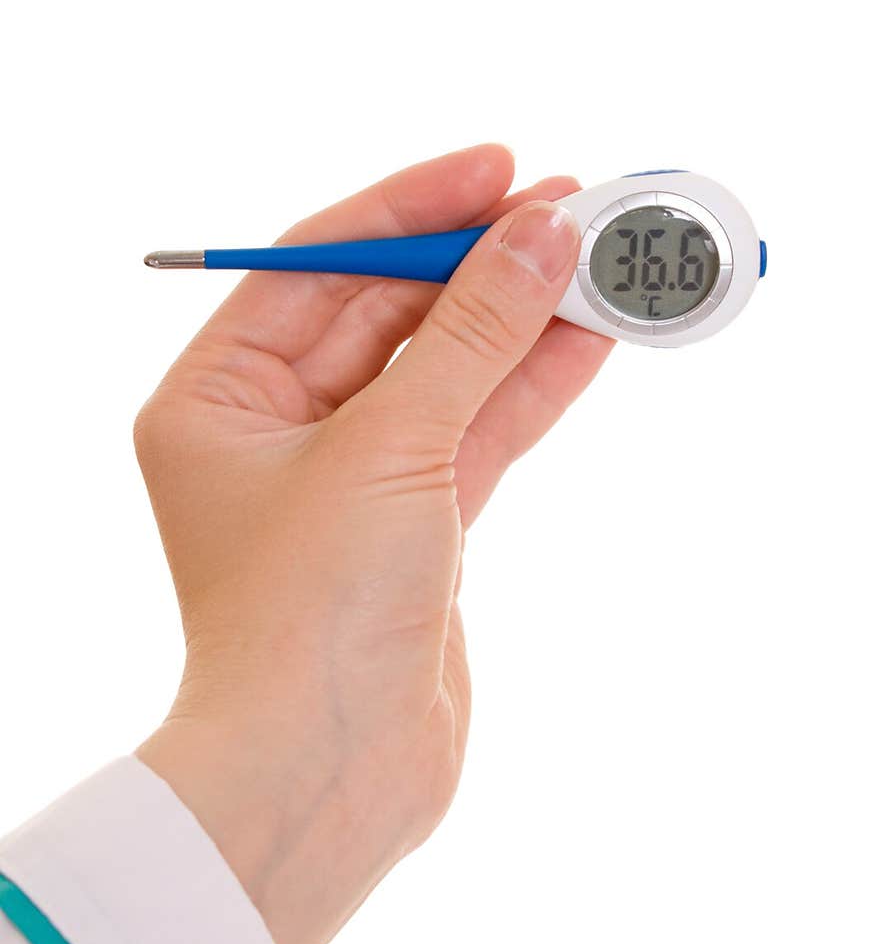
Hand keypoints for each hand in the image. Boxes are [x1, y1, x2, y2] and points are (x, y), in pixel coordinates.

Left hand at [136, 145, 612, 943]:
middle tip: (572, 211)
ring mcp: (345, 486)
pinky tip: (586, 343)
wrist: (325, 774)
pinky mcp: (409, 534)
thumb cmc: (309, 615)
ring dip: (519, 326)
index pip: (316, 269)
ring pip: (442, 380)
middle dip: (479, 268)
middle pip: (387, 319)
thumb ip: (470, 336)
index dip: (411, 212)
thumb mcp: (390, 449)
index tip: (497, 169)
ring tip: (601, 265)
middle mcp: (271, 436)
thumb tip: (541, 234)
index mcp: (215, 399)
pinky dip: (526, 393)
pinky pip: (471, 439)